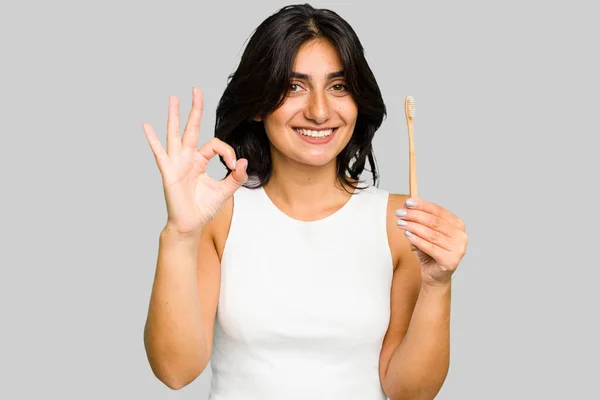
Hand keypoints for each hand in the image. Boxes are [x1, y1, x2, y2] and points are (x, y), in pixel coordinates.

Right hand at [142, 87, 247, 235]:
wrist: (191, 224)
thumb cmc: (204, 207)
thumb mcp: (225, 190)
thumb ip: (235, 176)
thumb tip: (243, 162)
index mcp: (200, 160)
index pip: (215, 144)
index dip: (227, 151)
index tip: (233, 165)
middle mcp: (187, 158)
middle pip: (192, 128)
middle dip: (195, 109)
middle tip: (196, 89)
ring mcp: (176, 163)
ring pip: (175, 134)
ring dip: (174, 116)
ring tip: (173, 98)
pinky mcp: (169, 172)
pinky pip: (160, 153)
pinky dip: (152, 140)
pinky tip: (146, 126)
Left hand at [396, 198, 467, 285]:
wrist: (435, 275)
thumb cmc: (430, 252)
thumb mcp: (425, 233)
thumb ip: (420, 221)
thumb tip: (407, 207)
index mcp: (458, 225)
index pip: (439, 211)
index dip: (423, 205)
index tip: (408, 202)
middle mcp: (461, 236)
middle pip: (434, 222)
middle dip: (415, 216)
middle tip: (400, 213)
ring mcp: (458, 249)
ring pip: (431, 234)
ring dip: (413, 227)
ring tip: (400, 223)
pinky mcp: (450, 261)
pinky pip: (430, 247)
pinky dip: (417, 240)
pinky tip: (407, 235)